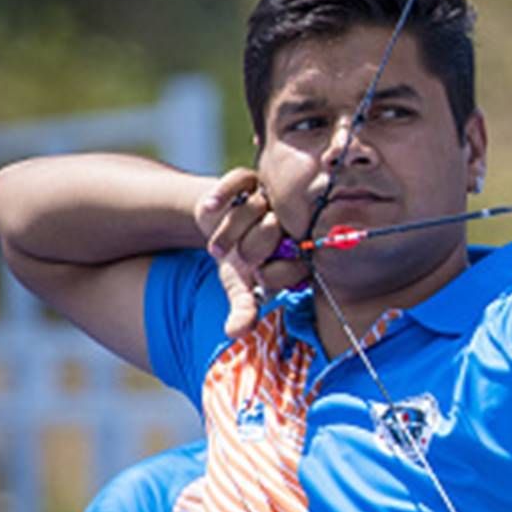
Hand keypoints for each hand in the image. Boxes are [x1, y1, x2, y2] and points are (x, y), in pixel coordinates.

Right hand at [194, 169, 307, 336]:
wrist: (219, 222)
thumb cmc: (237, 258)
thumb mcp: (239, 284)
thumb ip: (243, 307)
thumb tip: (233, 333)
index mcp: (300, 249)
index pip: (294, 259)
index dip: (270, 271)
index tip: (254, 275)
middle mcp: (293, 220)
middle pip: (272, 229)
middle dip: (247, 247)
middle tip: (236, 256)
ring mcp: (273, 196)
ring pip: (255, 208)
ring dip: (229, 228)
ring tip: (219, 242)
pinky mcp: (251, 178)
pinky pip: (240, 179)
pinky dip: (223, 192)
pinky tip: (211, 206)